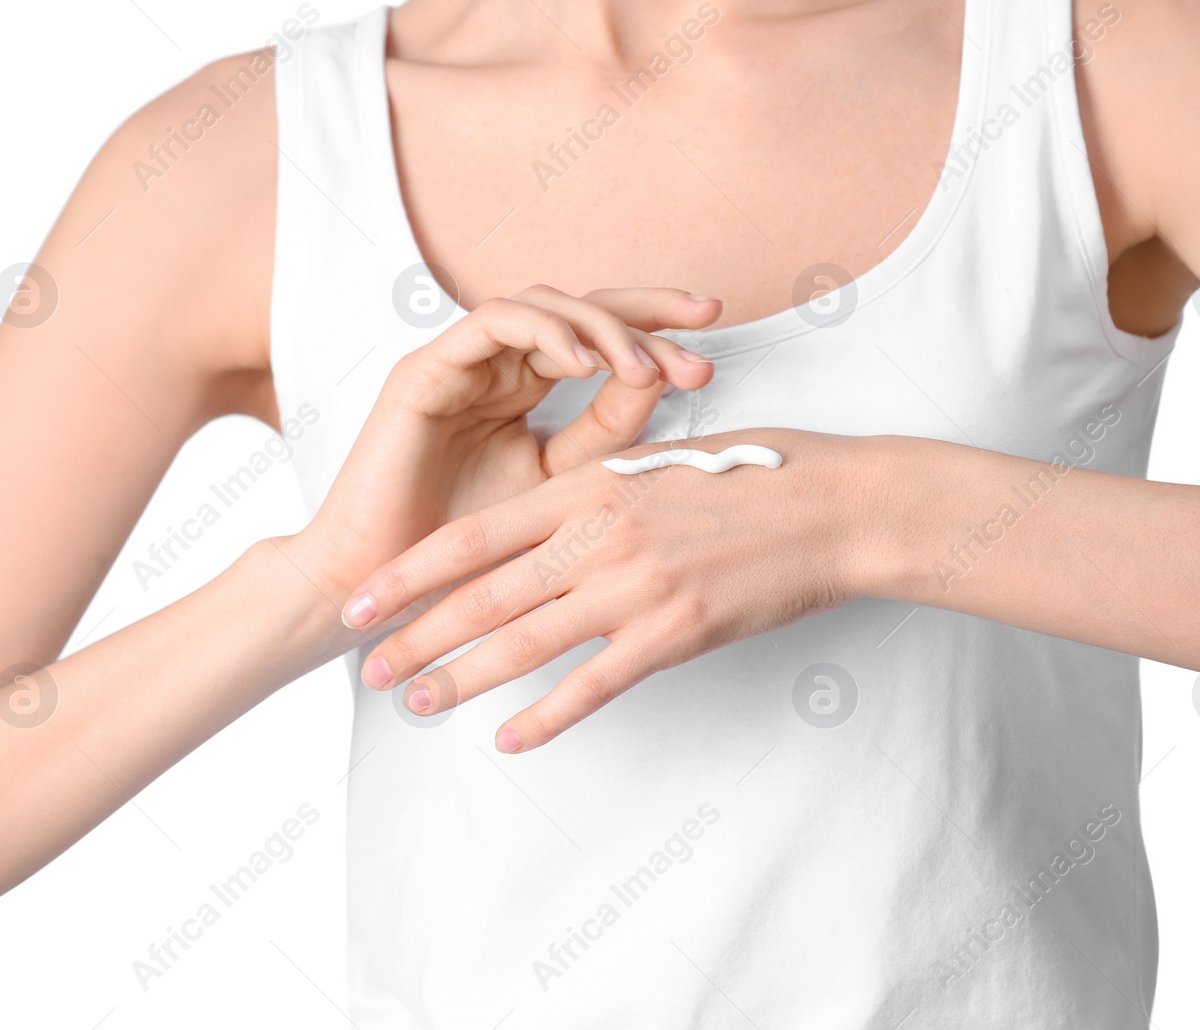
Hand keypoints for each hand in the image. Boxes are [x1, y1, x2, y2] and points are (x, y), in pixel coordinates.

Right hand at [284, 285, 720, 611]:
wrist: (390, 594)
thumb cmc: (466, 555)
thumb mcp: (561, 486)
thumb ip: (605, 435)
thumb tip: (666, 385)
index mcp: (525, 390)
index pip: (600, 341)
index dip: (656, 335)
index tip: (711, 351)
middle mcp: (496, 368)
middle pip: (579, 308)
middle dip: (646, 310)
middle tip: (704, 321)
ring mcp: (460, 365)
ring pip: (543, 305)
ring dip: (602, 326)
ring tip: (644, 365)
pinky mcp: (425, 372)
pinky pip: (491, 323)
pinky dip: (545, 332)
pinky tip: (587, 362)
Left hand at [337, 428, 877, 750]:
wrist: (835, 508)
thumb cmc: (754, 475)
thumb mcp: (661, 463)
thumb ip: (597, 492)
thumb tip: (546, 524)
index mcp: (592, 486)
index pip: (476, 535)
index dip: (411, 572)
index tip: (364, 598)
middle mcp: (601, 537)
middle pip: (484, 595)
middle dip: (416, 635)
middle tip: (367, 668)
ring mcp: (636, 588)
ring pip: (526, 642)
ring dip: (463, 677)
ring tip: (416, 703)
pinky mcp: (674, 634)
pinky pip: (595, 684)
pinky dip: (548, 714)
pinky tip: (510, 737)